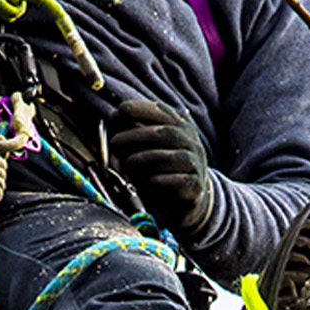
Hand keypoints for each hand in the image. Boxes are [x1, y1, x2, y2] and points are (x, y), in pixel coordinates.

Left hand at [107, 99, 214, 236]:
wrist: (190, 200)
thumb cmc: (163, 169)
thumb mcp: (150, 148)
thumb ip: (134, 133)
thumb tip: (113, 117)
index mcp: (181, 128)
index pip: (164, 112)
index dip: (142, 109)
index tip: (121, 110)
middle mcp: (191, 143)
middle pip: (167, 134)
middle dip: (137, 136)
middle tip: (115, 142)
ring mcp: (195, 165)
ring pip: (170, 157)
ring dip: (144, 159)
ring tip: (127, 164)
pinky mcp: (195, 187)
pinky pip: (178, 181)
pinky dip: (159, 180)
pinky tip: (148, 182)